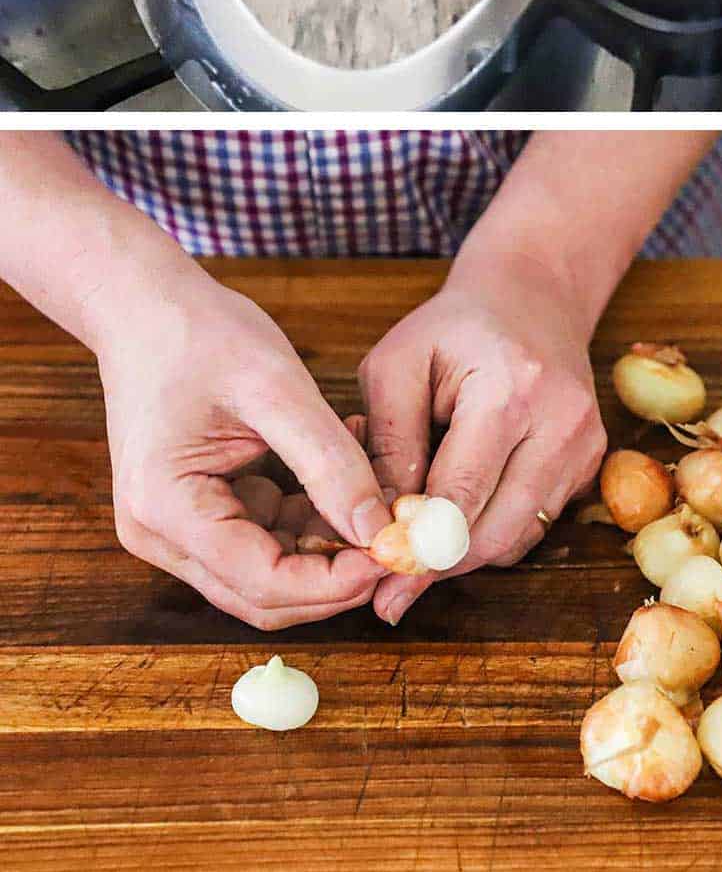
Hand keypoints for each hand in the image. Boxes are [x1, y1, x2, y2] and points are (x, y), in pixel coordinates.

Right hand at [97, 266, 390, 628]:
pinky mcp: (197, 510)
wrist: (146, 305)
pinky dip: (310, 517)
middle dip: (336, 576)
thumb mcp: (276, 388)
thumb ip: (329, 462)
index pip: (262, 581)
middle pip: (263, 592)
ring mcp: (174, 527)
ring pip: (268, 571)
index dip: (334, 582)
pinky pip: (263, 537)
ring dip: (328, 544)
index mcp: (166, 507)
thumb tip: (378, 528)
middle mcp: (160, 533)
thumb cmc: (200, 333)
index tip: (393, 555)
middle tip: (399, 540)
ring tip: (380, 491)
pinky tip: (348, 473)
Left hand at [357, 251, 607, 623]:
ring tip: (417, 546)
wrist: (531, 298)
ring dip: (464, 553)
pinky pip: (535, 525)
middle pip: (494, 532)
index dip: (415, 543)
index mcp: (511, 390)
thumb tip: (379, 525)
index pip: (460, 496)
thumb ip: (388, 444)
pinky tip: (458, 519)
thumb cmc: (453, 329)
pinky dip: (492, 533)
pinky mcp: (593, 464)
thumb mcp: (397, 365)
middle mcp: (561, 424)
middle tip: (390, 582)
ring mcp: (586, 447)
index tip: (376, 571)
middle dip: (438, 562)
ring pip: (517, 539)